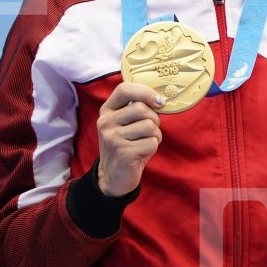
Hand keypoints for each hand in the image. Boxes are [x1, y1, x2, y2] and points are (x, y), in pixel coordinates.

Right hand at [96, 81, 163, 197]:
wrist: (113, 177)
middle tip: (150, 130)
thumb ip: (137, 109)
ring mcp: (112, 138)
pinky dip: (153, 147)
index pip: (125, 89)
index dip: (145, 92)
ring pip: (149, 125)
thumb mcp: (125, 124)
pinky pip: (152, 142)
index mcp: (107, 111)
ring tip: (145, 143)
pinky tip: (142, 152)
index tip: (158, 101)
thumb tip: (160, 100)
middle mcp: (106, 122)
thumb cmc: (126, 146)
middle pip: (142, 108)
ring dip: (155, 135)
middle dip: (154, 119)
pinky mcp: (123, 152)